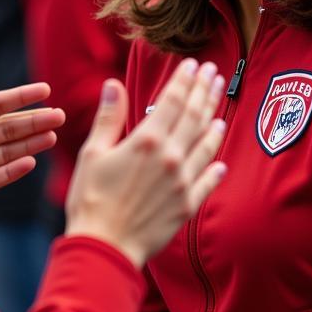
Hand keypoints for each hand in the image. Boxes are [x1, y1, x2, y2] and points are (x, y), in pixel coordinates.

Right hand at [64, 59, 227, 268]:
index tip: (193, 65)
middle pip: (194, 116)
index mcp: (147, 140)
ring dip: (214, 122)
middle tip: (214, 73)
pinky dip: (216, 168)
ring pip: (205, 145)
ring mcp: (182, 182)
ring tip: (220, 108)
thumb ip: (109, 117)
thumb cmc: (90, 199)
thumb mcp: (93, 152)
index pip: (172, 100)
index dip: (184, 80)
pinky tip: (221, 161)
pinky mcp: (187, 206)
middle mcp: (170, 157)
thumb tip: (114, 83)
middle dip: (204, 92)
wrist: (104, 247)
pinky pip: (207, 182)